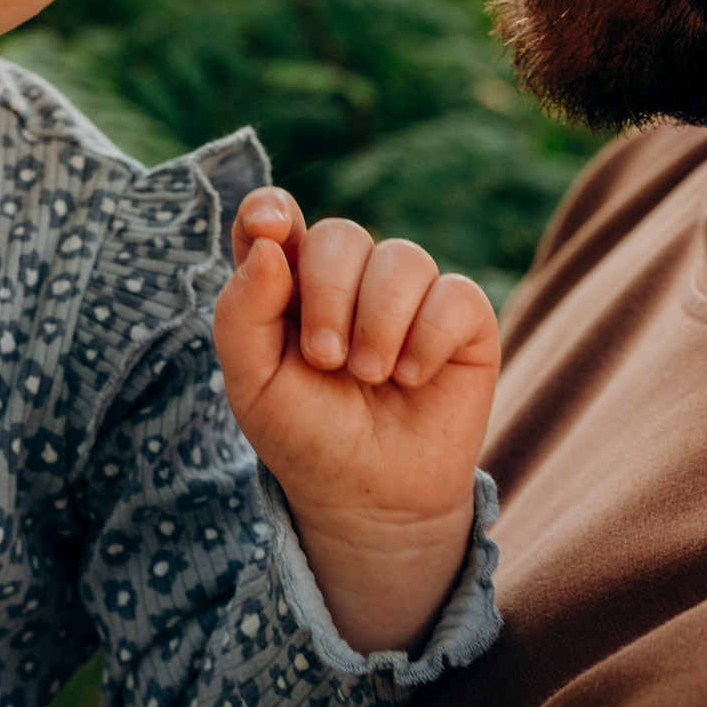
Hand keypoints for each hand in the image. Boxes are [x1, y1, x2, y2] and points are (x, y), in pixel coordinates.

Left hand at [214, 187, 499, 653]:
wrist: (369, 497)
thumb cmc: (305, 435)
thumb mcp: (252, 383)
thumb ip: (243, 311)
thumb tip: (267, 242)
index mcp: (287, 282)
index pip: (273, 218)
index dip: (269, 210)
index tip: (270, 224)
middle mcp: (348, 277)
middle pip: (340, 235)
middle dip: (330, 294)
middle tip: (326, 360)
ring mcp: (408, 294)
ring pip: (402, 258)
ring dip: (380, 323)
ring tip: (370, 376)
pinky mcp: (463, 318)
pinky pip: (455, 293)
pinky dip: (428, 338)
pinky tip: (412, 379)